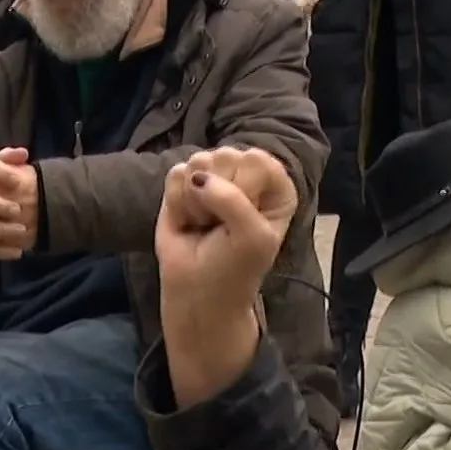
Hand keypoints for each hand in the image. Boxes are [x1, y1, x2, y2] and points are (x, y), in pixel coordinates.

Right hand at [155, 150, 296, 314]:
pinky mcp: (183, 184)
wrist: (197, 294)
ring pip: (199, 161)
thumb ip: (232, 201)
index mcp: (275, 185)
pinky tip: (188, 221)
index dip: (245, 189)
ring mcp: (213, 176)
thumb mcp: (252, 237)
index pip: (258, 160)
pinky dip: (178, 202)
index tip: (244, 219)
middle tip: (221, 226)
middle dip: (219, 196)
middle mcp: (246, 174)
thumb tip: (196, 177)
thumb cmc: (235, 267)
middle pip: (227, 155)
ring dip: (197, 201)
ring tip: (206, 224)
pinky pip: (176, 174)